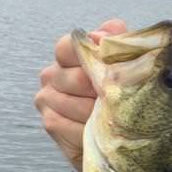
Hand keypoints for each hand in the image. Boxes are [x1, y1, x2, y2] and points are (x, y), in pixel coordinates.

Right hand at [34, 17, 127, 171]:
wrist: (115, 136)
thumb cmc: (120, 96)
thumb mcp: (124, 66)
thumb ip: (116, 42)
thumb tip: (99, 36)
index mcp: (67, 55)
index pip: (69, 46)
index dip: (91, 58)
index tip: (111, 72)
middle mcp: (51, 74)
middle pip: (78, 78)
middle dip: (104, 92)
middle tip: (121, 101)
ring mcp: (46, 98)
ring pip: (76, 105)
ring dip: (100, 115)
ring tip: (114, 118)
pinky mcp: (50, 123)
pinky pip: (71, 126)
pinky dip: (91, 132)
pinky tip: (100, 132)